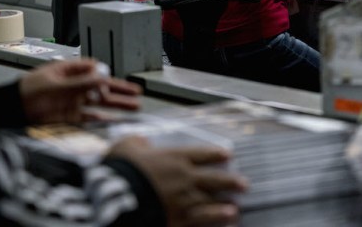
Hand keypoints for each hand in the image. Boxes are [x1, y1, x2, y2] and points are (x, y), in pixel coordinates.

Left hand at [20, 59, 142, 123]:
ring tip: (135, 106)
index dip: (104, 75)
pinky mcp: (72, 116)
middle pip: (103, 86)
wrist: (12, 110)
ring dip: (117, 104)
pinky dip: (103, 118)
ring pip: (101, 102)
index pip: (94, 69)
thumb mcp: (54, 84)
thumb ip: (78, 83)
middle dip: (120, 90)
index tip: (108, 82)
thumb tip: (101, 77)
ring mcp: (75, 101)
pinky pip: (92, 116)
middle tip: (136, 92)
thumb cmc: (27, 91)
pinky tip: (115, 119)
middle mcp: (76, 85)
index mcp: (70, 71)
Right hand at [110, 136, 247, 226]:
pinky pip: (201, 220)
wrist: (118, 195)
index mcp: (174, 158)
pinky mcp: (179, 219)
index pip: (201, 154)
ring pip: (210, 202)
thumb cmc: (122, 169)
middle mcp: (184, 178)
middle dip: (229, 182)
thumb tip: (140, 142)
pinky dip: (214, 220)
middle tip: (243, 184)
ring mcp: (184, 200)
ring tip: (236, 208)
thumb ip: (136, 143)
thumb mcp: (126, 146)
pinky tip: (225, 220)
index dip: (215, 155)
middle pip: (213, 179)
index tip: (227, 156)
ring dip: (224, 205)